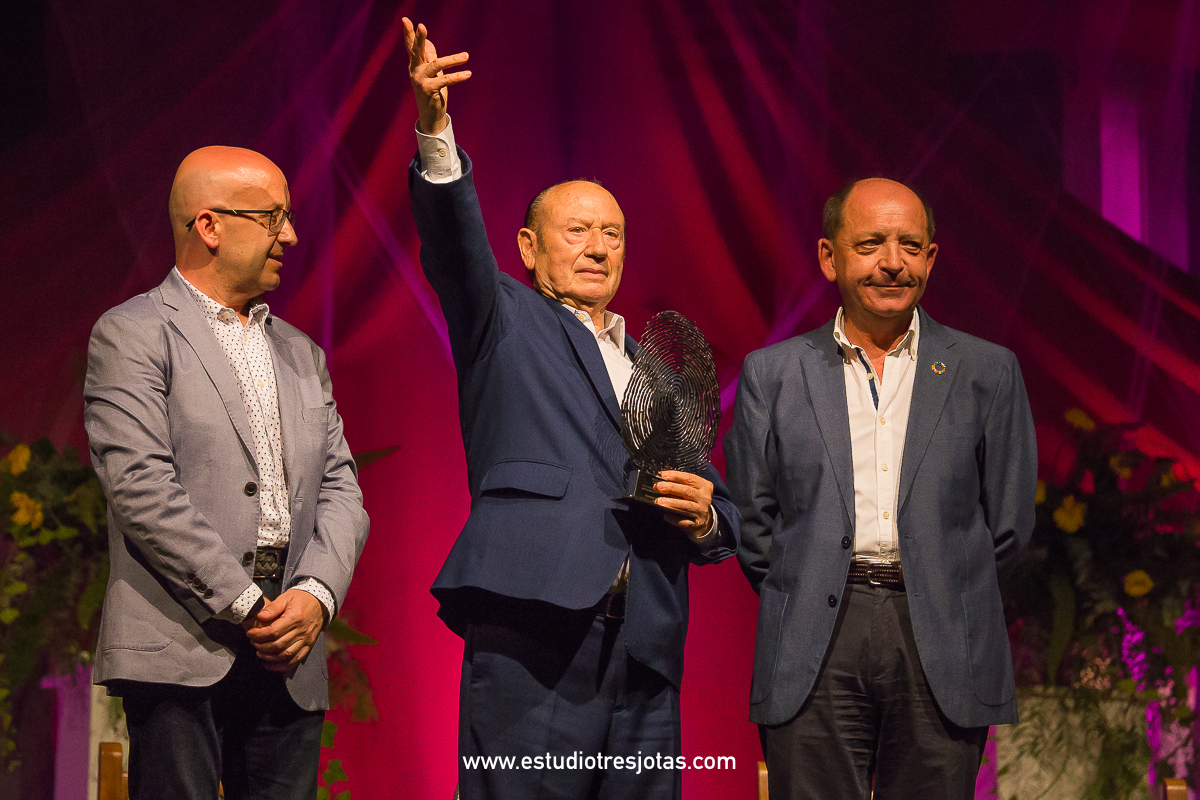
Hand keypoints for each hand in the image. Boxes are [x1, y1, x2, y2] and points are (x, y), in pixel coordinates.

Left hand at [244, 589, 324, 674]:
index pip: (274, 631)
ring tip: (259, 653)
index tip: (250, 633)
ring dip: (270, 657)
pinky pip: (295, 660)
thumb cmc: (301, 599)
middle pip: (278, 645)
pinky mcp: (308, 646)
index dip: (259, 635)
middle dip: (262, 646)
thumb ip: (273, 607)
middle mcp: (301, 631)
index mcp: (295, 618)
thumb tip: (259, 617)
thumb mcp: (286, 597)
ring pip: (286, 655)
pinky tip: (271, 664)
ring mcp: (306, 640)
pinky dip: (282, 666)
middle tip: (253, 642)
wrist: (320, 603)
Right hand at [403, 17, 470, 134]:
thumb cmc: (431, 91)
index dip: (408, 33)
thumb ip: (429, 57)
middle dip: (420, 38)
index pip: (411, 46)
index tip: (406, 19)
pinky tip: (468, 73)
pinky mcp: (429, 90)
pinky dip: (458, 76)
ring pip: (436, 65)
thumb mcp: (431, 73)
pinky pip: (445, 80)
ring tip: (466, 56)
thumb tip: (430, 43)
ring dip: (452, 59)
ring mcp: (421, 81)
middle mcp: (415, 71)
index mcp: (415, 64)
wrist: (430, 115)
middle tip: (422, 26)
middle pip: (417, 51)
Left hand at [654, 470, 714, 537]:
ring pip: (686, 506)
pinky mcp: (697, 523)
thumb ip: (678, 484)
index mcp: (704, 486)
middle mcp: (704, 498)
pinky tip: (666, 516)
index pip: (690, 478)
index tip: (663, 475)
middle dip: (672, 488)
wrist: (705, 520)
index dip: (676, 476)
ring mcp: (701, 511)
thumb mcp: (691, 489)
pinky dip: (674, 518)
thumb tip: (661, 480)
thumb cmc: (694, 500)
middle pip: (687, 491)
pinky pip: (684, 521)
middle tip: (658, 487)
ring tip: (659, 501)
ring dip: (672, 503)